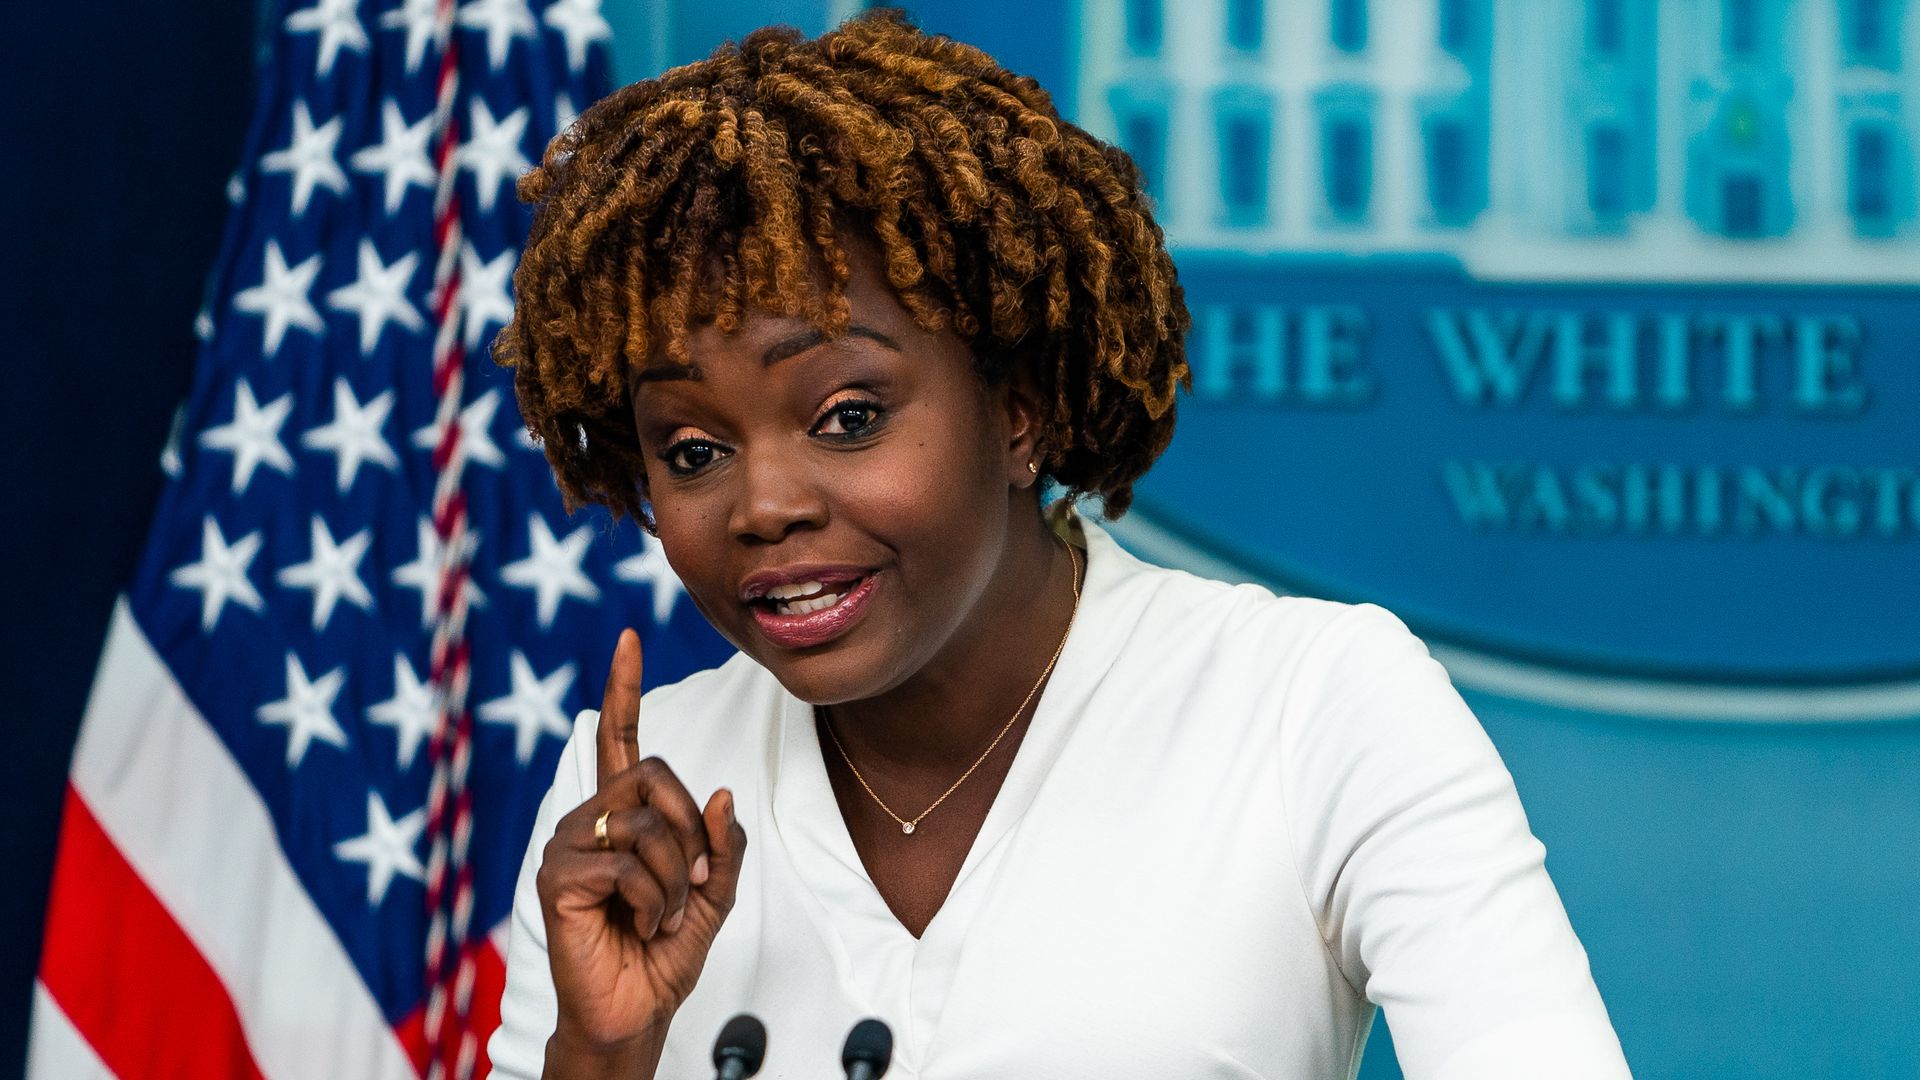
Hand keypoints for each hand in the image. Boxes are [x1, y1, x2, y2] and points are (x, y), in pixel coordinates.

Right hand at [535, 628, 747, 1068]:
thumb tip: (722, 794)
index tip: (628, 638)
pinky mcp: (558, 876)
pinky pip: (630, 865)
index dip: (624, 689)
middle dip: (691, 832)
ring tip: (658, 915)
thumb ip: (722, 845)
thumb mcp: (713, 893)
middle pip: (656, 775)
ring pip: (649, 825)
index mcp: (623, 815)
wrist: (635, 1010)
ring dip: (675, 879)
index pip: (619, 739)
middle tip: (686, 884)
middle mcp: (589, 819)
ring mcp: (567, 844)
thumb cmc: (663, 952)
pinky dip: (653, 901)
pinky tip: (638, 925)